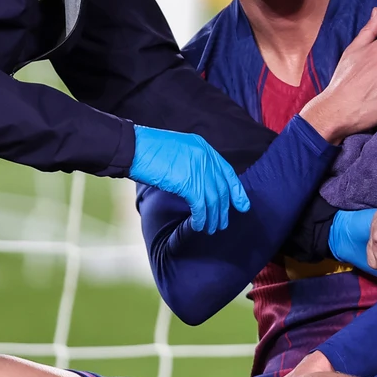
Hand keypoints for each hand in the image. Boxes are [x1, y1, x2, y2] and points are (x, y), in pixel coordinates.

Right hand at [128, 125, 251, 233]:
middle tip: (222, 224)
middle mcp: (204, 157)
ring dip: (213, 218)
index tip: (242, 205)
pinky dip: (201, 218)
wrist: (133, 148)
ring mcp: (198, 169)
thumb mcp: (177, 150)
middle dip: (224, 210)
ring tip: (211, 230)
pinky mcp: (188, 182)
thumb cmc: (148, 150)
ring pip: (214, 200)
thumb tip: (198, 182)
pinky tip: (199, 226)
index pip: (227, 171)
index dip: (236, 191)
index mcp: (203, 147)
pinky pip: (201, 206)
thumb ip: (191, 162)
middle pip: (222, 189)